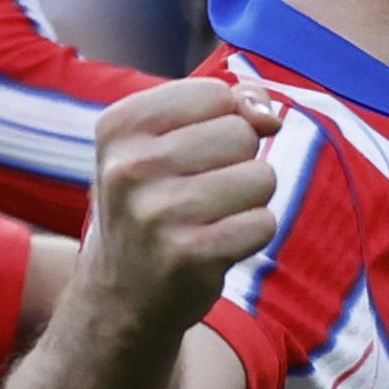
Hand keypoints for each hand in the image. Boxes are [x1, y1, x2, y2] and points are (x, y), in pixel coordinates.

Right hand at [81, 79, 282, 335]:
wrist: (122, 294)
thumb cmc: (159, 200)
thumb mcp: (171, 139)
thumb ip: (231, 104)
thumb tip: (269, 117)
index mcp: (119, 127)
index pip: (216, 94)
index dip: (223, 121)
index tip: (189, 154)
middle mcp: (129, 168)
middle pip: (242, 134)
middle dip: (237, 162)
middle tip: (198, 193)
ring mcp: (157, 213)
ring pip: (261, 176)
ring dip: (248, 200)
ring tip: (208, 219)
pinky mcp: (190, 254)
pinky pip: (264, 222)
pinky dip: (252, 234)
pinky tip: (215, 246)